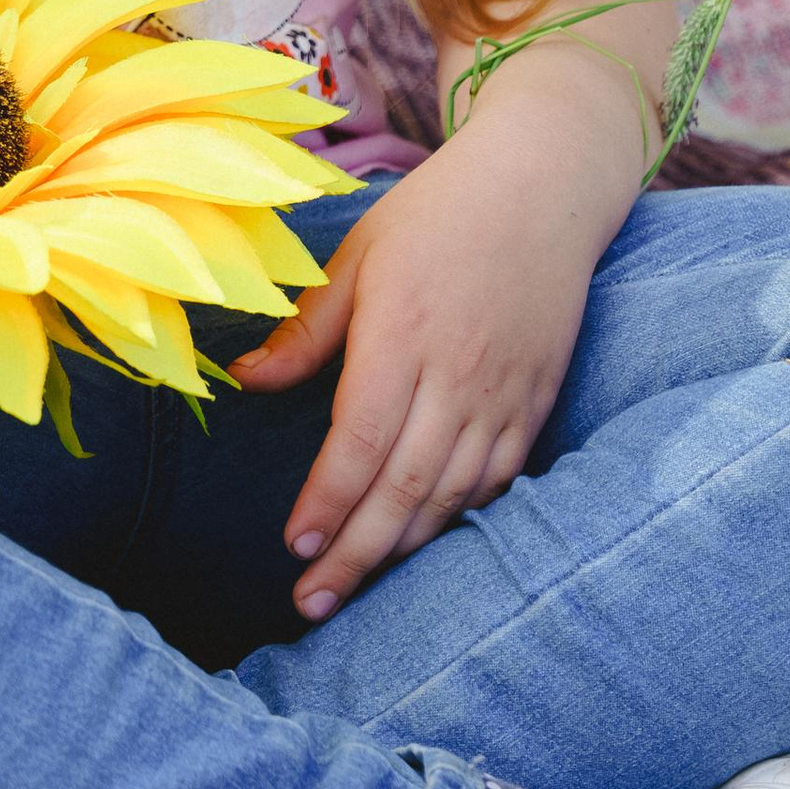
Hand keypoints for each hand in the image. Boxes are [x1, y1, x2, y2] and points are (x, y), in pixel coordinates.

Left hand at [230, 120, 597, 621]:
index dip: (328, 502)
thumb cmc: (438, 212)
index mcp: (403, 334)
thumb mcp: (358, 254)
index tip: (295, 547)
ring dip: (404, 547)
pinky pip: (500, 476)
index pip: (361, 442)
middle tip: (313, 604)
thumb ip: (306, 329)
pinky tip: (426, 538)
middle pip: (406, 486)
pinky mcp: (537, 398)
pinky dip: (462, 516)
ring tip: (360, 586)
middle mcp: (458, 373)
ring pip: (454, 492)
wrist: (545, 184)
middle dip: (357, 553)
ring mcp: (504, 391)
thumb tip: (244, 380)